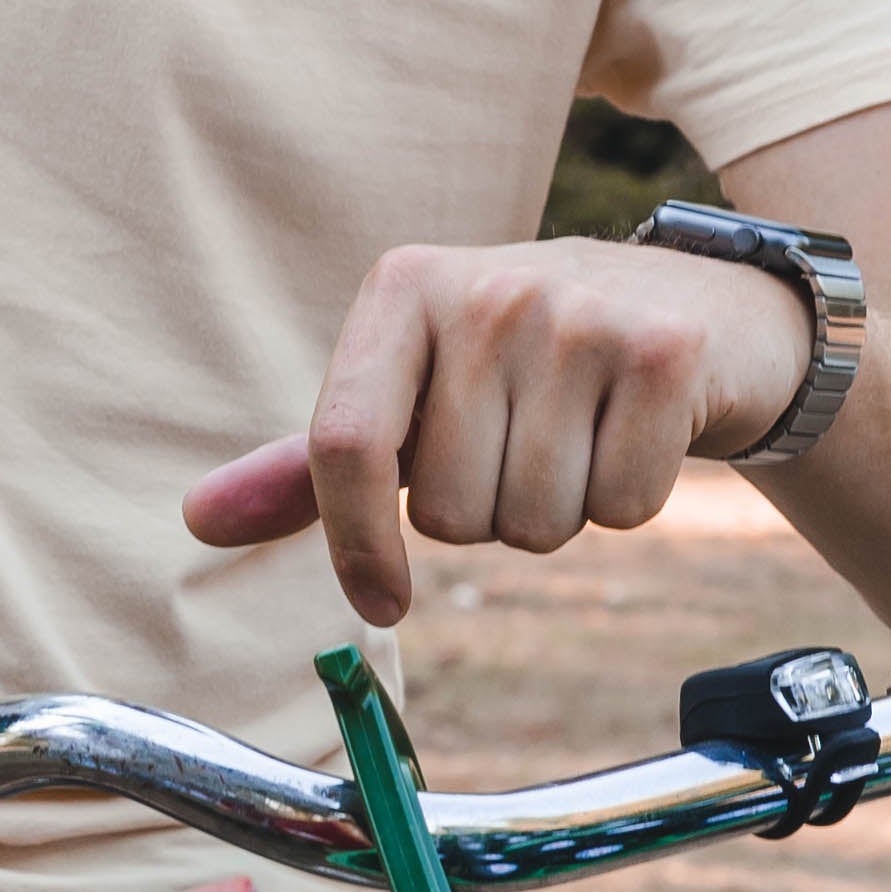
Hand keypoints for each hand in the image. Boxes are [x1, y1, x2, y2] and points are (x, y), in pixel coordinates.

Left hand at [185, 238, 814, 627]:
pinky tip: (634, 434)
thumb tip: (198, 520)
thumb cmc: (521, 363)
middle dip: (485, 516)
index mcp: (400, 290)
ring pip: (535, 522)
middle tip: (521, 451)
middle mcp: (483, 291)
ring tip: (576, 439)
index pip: (343, 444)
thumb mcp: (415, 389)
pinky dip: (627, 501)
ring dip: (556, 513)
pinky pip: (622, 508)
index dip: (355, 542)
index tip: (380, 601)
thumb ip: (311, 464)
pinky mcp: (664, 354)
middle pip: (450, 510)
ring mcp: (578, 316)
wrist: (692, 304)